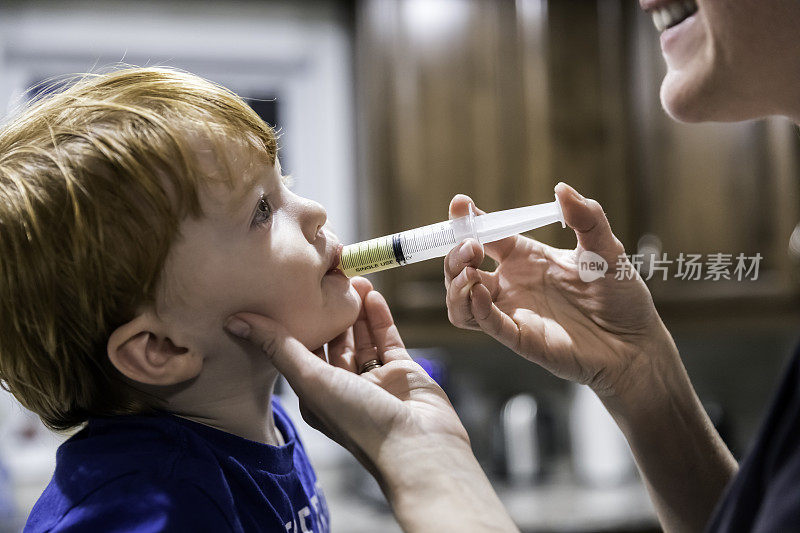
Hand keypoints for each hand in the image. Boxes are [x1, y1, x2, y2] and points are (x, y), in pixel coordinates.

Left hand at [225, 278, 517, 530]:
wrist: (418, 446)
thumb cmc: (359, 420)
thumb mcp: (311, 379)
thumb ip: (278, 346)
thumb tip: (234, 320)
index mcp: (317, 395)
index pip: (301, 352)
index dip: (297, 322)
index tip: (289, 290)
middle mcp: (344, 388)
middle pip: (333, 342)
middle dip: (329, 312)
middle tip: (325, 278)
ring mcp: (375, 380)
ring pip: (361, 337)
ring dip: (355, 310)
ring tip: (351, 277)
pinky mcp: (403, 373)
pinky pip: (387, 339)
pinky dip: (379, 317)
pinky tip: (372, 292)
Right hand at [444, 183, 676, 398]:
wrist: (636, 342)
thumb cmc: (621, 296)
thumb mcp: (606, 249)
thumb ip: (587, 218)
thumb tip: (563, 189)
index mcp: (526, 258)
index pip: (486, 235)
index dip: (468, 221)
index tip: (461, 204)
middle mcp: (512, 285)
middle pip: (461, 269)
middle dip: (455, 253)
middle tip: (470, 245)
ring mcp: (513, 312)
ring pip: (461, 301)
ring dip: (455, 284)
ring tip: (469, 271)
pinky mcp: (520, 338)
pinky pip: (487, 324)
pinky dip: (475, 308)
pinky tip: (480, 291)